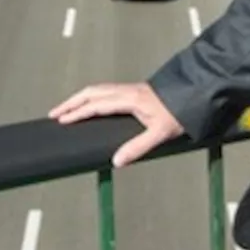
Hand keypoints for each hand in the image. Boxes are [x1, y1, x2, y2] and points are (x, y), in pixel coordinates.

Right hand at [49, 82, 184, 167]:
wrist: (194, 94)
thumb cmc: (179, 113)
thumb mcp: (160, 133)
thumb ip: (138, 147)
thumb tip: (116, 161)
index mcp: (129, 99)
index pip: (96, 105)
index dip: (78, 112)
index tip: (61, 120)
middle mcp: (127, 91)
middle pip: (92, 92)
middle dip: (71, 102)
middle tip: (55, 113)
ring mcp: (130, 88)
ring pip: (98, 89)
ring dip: (80, 97)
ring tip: (66, 108)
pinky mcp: (134, 90)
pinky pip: (106, 90)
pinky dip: (92, 96)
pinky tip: (90, 104)